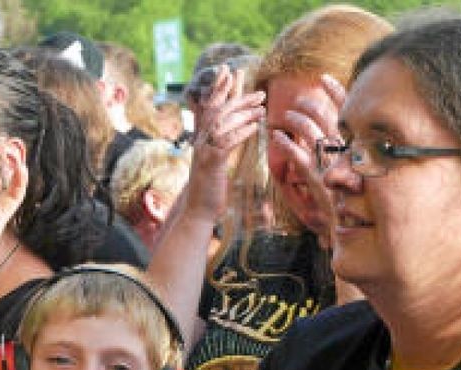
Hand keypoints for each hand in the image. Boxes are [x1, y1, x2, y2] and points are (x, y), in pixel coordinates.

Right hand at [186, 65, 265, 221]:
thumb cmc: (211, 184)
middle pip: (218, 110)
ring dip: (243, 113)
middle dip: (237, 97)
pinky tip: (254, 127)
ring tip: (262, 107)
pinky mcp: (211, 164)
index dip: (219, 87)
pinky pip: (225, 143)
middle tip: (259, 92)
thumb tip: (237, 125)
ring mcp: (204, 151)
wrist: (199, 209)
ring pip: (222, 123)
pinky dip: (240, 133)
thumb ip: (225, 140)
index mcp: (202, 137)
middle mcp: (201, 140)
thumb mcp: (217, 158)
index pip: (209, 105)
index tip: (229, 70)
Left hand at [270, 73, 346, 245]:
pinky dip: (285, 143)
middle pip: (325, 116)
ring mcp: (328, 161)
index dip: (337, 92)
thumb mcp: (352, 170)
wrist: (349, 222)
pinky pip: (297, 153)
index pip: (348, 112)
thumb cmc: (352, 197)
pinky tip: (276, 137)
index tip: (324, 78)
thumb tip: (339, 133)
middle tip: (299, 100)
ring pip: (309, 131)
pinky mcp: (314, 176)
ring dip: (295, 120)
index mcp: (355, 144)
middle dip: (310, 104)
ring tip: (284, 117)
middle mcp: (343, 149)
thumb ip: (344, 150)